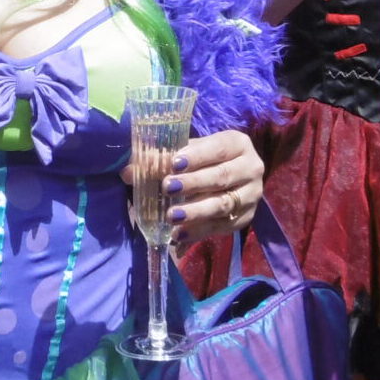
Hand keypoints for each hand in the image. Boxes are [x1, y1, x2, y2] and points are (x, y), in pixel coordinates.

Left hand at [130, 128, 263, 245]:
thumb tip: (128, 172)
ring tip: (172, 216)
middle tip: (168, 188)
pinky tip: (179, 234)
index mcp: (238, 144)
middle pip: (222, 176)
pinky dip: (198, 231)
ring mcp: (251, 196)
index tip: (174, 163)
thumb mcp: (187, 154)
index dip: (197, 156)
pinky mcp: (245, 218)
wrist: (230, 180)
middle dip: (194, 183)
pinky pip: (221, 227)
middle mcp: (251, 168)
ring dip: (196, 211)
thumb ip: (160, 160)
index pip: (219, 148)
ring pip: (223, 204)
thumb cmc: (203, 161)